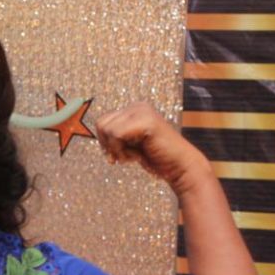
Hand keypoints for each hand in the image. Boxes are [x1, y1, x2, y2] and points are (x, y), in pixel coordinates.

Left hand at [95, 101, 210, 194]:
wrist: (180, 167)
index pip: (102, 122)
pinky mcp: (146, 121)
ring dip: (117, 150)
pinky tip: (138, 156)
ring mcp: (142, 112)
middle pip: (101, 124)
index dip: (105, 142)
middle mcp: (137, 107)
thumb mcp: (131, 144)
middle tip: (127, 156)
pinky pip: (116, 135)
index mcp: (134, 110)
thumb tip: (95, 134)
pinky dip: (122, 151)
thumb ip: (116, 136)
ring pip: (107, 130)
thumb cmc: (156, 158)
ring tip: (135, 156)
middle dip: (109, 146)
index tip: (119, 155)